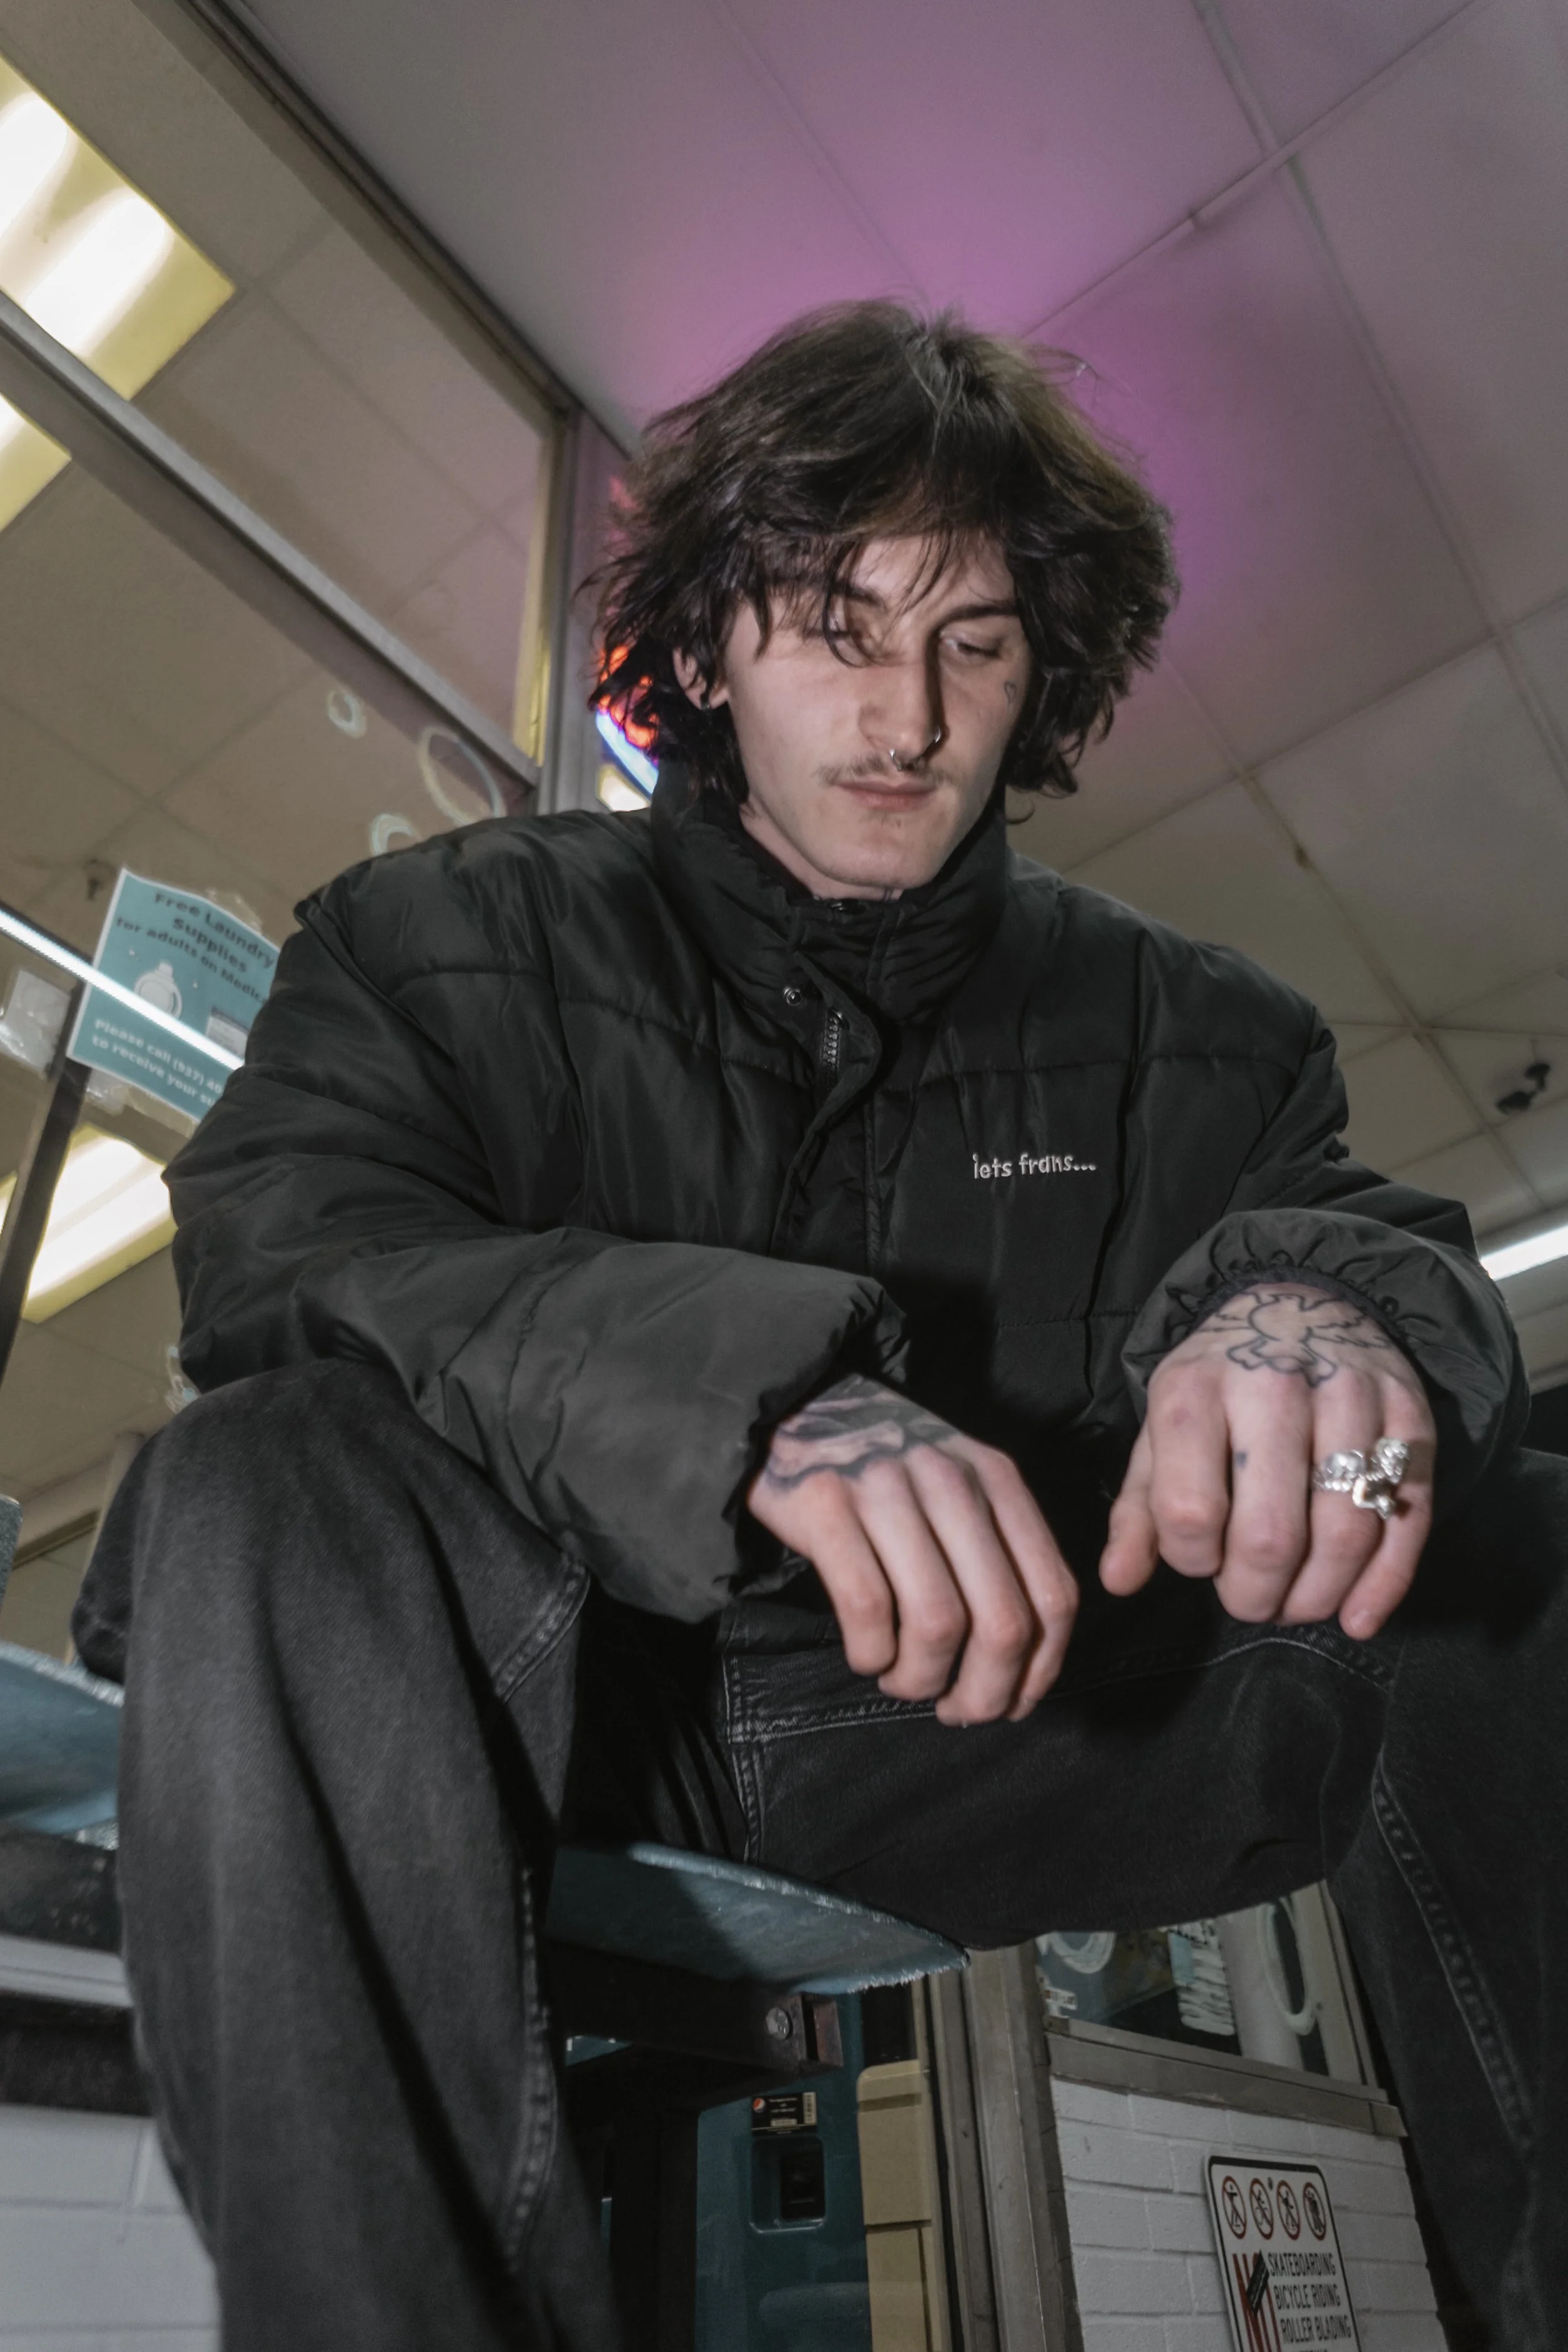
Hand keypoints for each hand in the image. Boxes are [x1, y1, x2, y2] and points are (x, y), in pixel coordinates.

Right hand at [747, 1374, 1077, 1724]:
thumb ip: (998, 1552)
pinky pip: (867, 1606)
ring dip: (922, 1678)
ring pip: (938, 1623)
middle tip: (955, 1709)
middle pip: (1003, 1622)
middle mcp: (951, 1481)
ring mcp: (887, 1490)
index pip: (1054, 1593)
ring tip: (902, 1679)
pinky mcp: (825, 1505)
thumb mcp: (960, 1484)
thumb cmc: (885, 1466)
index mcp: (997, 1479)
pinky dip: (871, 1653)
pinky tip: (867, 1655)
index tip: (1013, 1702)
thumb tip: (1024, 1663)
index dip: (1041, 1670)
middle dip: (985, 1692)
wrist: (796, 1404)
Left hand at [1100, 1283, 1435, 1637]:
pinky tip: (1358, 1618)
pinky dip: (1384, 1583)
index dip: (1193, 1561)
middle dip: (1257, 1594)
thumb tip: (1118, 1581)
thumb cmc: (1219, 1386)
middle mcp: (1273, 1385)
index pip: (1190, 1512)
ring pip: (1344, 1532)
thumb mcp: (1161, 1432)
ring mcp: (1350, 1397)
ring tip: (1297, 1604)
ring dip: (1318, 1595)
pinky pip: (1407, 1516)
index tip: (1200, 1562)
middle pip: (1270, 1534)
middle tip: (1251, 1602)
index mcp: (1195, 1390)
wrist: (1297, 1302)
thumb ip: (1139, 1510)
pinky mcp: (1409, 1415)